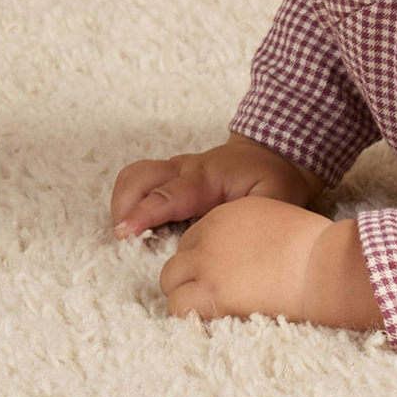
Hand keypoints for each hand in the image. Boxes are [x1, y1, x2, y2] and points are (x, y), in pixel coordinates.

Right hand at [111, 134, 323, 238]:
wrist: (274, 155)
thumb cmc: (273, 179)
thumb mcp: (274, 196)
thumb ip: (251, 216)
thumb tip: (227, 241)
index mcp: (207, 176)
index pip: (168, 195)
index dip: (144, 214)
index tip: (124, 231)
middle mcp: (184, 169)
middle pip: (138, 178)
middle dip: (123, 208)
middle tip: (125, 240)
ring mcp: (173, 170)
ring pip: (133, 177)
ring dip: (122, 204)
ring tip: (129, 237)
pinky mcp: (168, 177)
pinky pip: (138, 183)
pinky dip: (129, 203)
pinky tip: (139, 229)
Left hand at [159, 197, 384, 329]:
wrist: (323, 265)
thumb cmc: (314, 247)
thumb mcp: (275, 222)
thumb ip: (249, 234)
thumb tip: (245, 257)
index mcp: (226, 214)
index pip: (193, 239)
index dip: (203, 260)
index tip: (219, 275)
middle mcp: (209, 236)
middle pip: (177, 260)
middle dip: (189, 277)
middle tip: (213, 293)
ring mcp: (207, 264)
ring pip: (171, 283)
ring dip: (187, 296)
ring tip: (212, 308)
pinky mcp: (211, 292)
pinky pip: (179, 306)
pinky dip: (191, 313)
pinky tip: (213, 317)